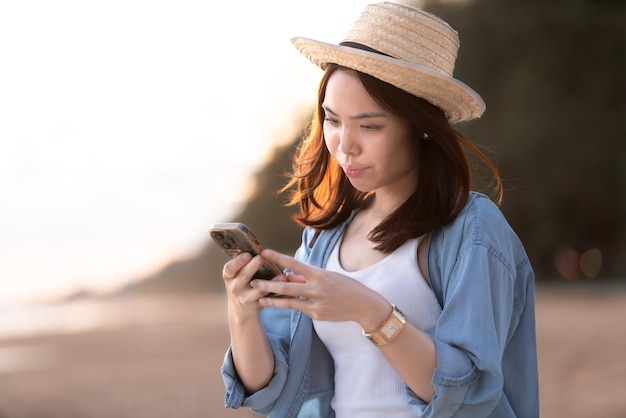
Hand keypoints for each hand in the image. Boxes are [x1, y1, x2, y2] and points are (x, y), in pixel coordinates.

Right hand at [222, 252, 285, 320]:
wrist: (240, 309)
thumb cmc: (242, 284)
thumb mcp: (237, 274)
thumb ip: (245, 263)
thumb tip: (262, 249)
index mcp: (229, 276)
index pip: (229, 269)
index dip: (238, 261)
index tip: (247, 254)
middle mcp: (235, 287)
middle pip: (243, 277)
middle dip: (252, 267)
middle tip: (261, 258)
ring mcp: (245, 298)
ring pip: (259, 290)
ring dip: (272, 283)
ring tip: (283, 276)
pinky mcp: (257, 305)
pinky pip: (270, 299)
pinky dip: (280, 295)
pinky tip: (289, 289)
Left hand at [251, 249, 390, 328]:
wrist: (363, 305)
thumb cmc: (345, 287)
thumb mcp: (327, 277)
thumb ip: (307, 278)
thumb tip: (288, 276)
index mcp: (319, 274)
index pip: (295, 264)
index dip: (279, 258)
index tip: (265, 252)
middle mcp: (317, 288)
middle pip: (288, 287)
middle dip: (269, 285)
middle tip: (254, 282)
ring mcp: (316, 303)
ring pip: (290, 302)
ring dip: (273, 300)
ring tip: (259, 298)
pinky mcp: (317, 315)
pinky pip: (300, 309)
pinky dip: (291, 305)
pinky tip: (279, 304)